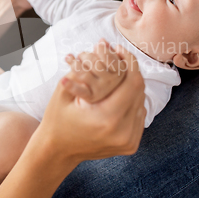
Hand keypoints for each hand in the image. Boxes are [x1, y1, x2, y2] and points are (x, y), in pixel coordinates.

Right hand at [37, 44, 145, 164]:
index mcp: (107, 118)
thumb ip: (85, 69)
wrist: (57, 151)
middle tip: (118, 57)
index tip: (119, 49)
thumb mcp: (64, 91)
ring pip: (141, 102)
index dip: (129, 61)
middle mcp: (123, 132)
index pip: (133, 82)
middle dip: (130, 70)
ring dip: (131, 86)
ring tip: (117, 75)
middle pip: (139, 91)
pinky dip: (131, 102)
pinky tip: (118, 95)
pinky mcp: (131, 145)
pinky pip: (139, 115)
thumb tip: (104, 46)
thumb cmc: (57, 119)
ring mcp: (129, 141)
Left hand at [62, 39, 125, 102]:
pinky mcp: (90, 96)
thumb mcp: (113, 60)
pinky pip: (80, 91)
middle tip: (81, 54)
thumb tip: (102, 41)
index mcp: (119, 71)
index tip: (96, 46)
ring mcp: (101, 90)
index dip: (100, 49)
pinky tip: (63, 80)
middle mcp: (111, 82)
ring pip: (84, 74)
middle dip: (85, 55)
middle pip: (95, 63)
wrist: (105, 94)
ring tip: (70, 58)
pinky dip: (70, 86)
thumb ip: (109, 50)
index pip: (108, 56)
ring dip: (74, 64)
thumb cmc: (108, 72)